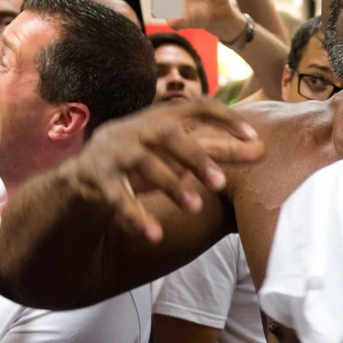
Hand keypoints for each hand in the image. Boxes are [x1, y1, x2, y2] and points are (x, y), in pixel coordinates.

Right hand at [63, 98, 264, 241]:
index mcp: (160, 118)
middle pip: (168, 134)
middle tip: (220, 183)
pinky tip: (154, 235)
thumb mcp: (175, 152)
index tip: (253, 138)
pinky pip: (117, 198)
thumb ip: (215, 149)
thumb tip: (263, 151)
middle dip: (196, 157)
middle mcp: (137, 129)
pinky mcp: (96, 178)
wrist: (80, 176)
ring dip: (170, 185)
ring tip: (194, 208)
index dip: (226, 118)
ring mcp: (114, 152)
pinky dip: (136, 216)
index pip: (198, 106)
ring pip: (144, 164)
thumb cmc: (141, 159)